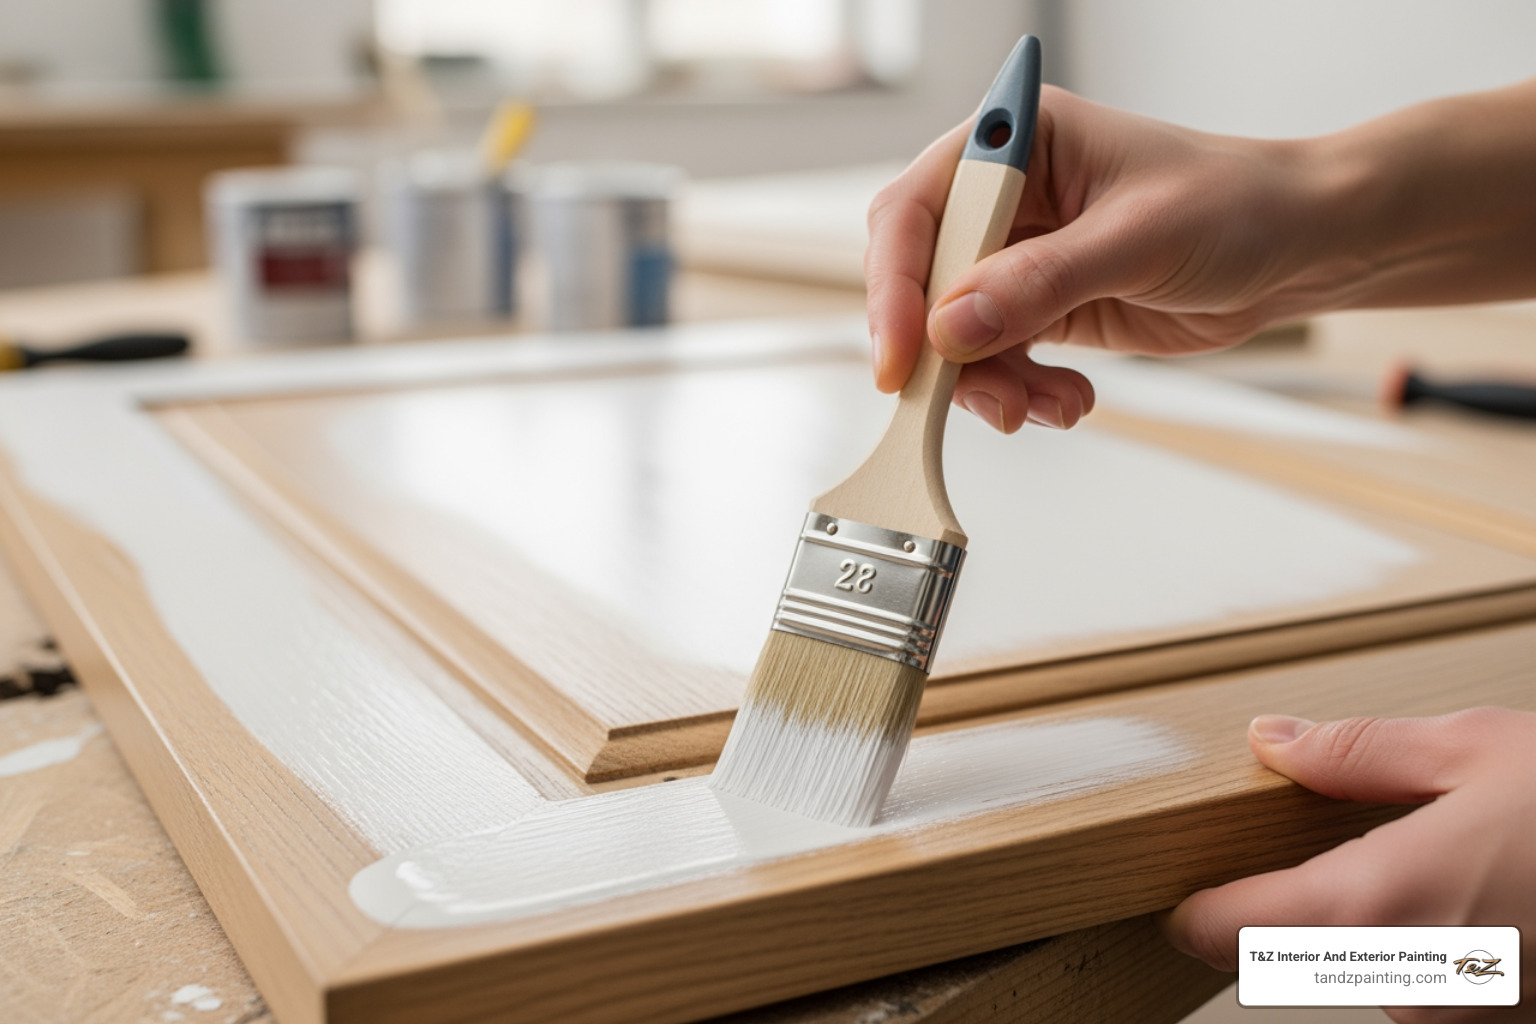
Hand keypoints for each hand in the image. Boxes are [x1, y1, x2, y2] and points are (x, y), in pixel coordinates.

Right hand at [865, 88, 1326, 432]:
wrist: (1298, 249)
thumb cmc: (1237, 207)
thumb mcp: (1140, 239)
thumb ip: (1041, 282)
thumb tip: (952, 327)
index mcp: (1018, 144)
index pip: (917, 209)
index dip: (896, 283)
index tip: (903, 353)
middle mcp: (1006, 199)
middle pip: (921, 279)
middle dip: (942, 349)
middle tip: (983, 396)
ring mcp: (1017, 256)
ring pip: (951, 334)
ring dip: (987, 383)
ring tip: (1043, 405)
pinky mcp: (1037, 307)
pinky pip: (993, 361)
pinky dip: (1019, 393)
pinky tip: (1067, 400)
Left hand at [1163, 707, 1535, 1022]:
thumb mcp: (1477, 751)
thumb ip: (1359, 753)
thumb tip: (1275, 743)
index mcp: (1380, 900)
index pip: (1232, 928)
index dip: (1196, 912)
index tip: (1181, 896)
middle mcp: (1405, 976)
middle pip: (1295, 947)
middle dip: (1298, 902)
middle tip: (1329, 848)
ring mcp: (1452, 1013)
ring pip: (1363, 968)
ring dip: (1373, 924)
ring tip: (1440, 862)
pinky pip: (1422, 983)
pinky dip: (1427, 944)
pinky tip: (1474, 895)